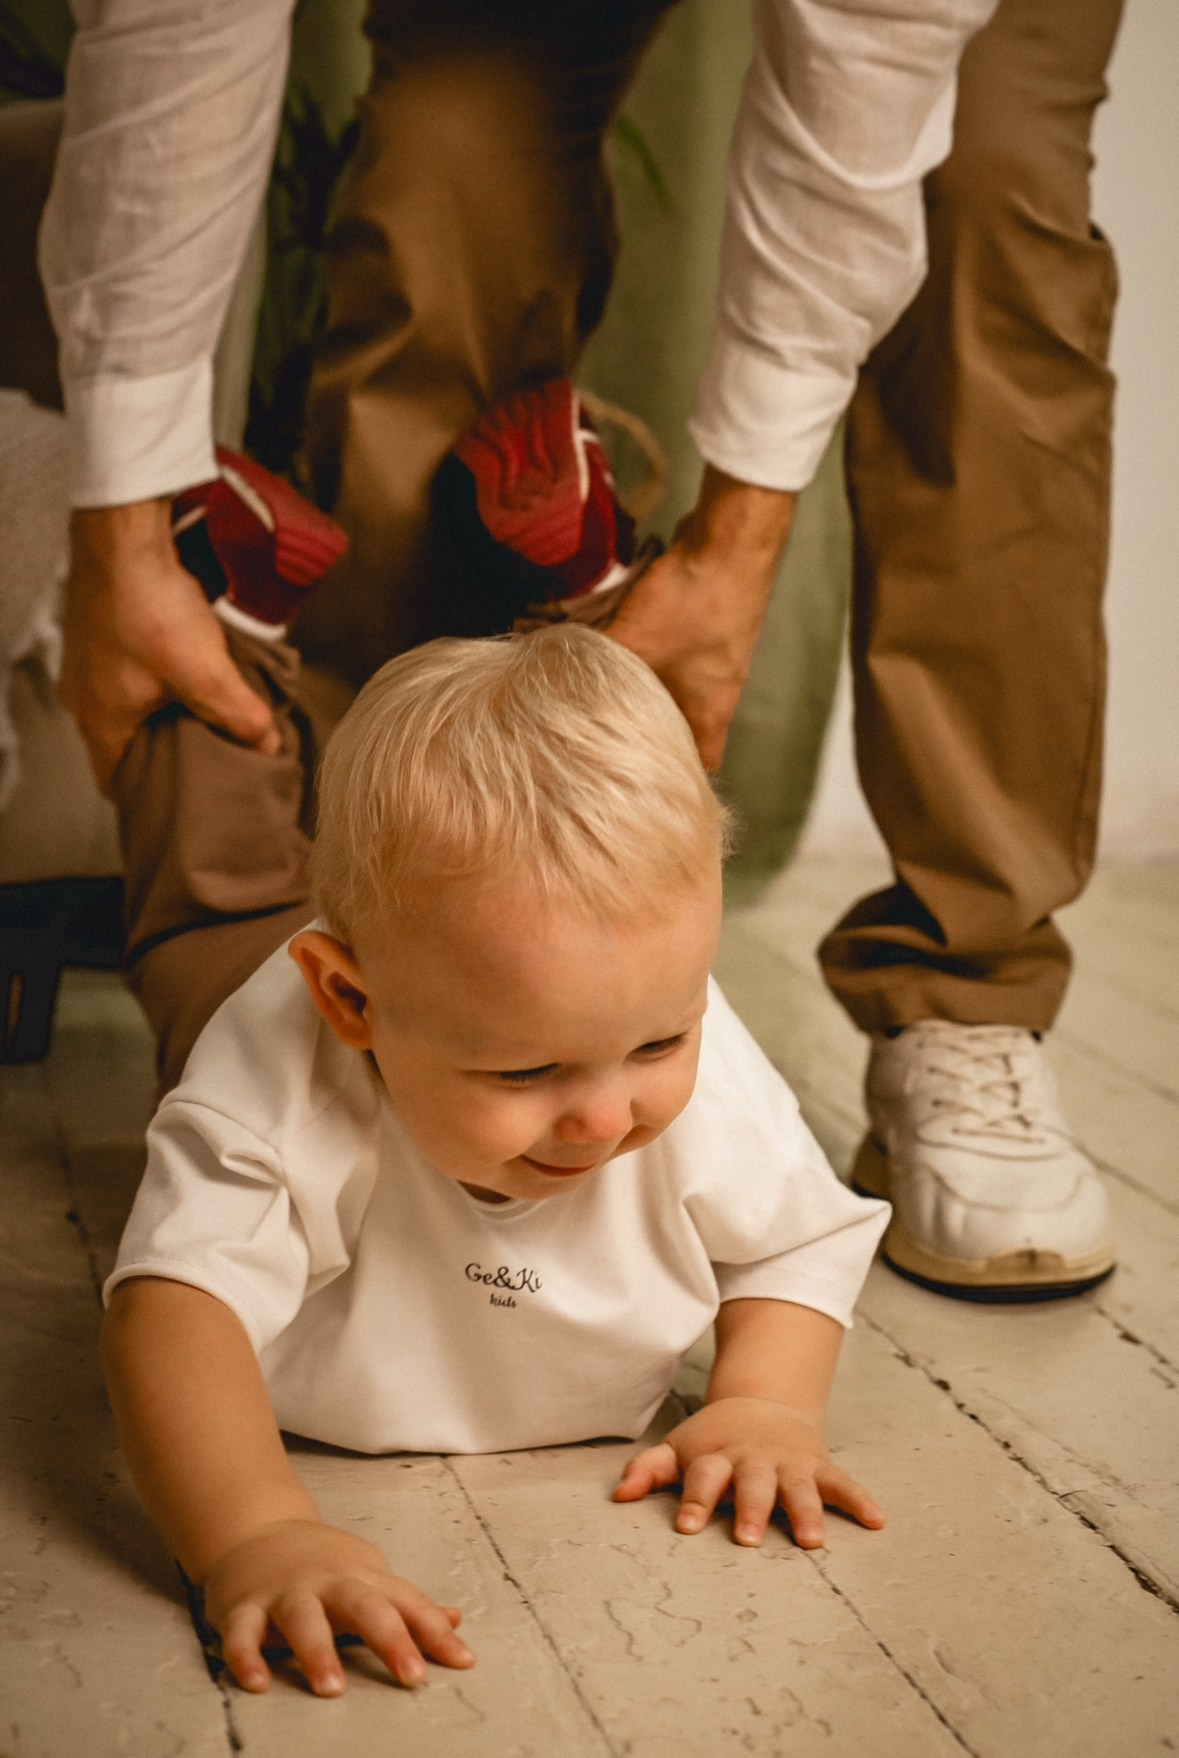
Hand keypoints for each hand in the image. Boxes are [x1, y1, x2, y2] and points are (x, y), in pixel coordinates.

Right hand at [60, 499, 278, 792]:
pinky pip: (128, 671)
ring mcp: (88, 661)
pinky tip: (189, 669)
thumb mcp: (205, 671)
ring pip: (128, 705)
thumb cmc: (150, 606)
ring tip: (207, 716)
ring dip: (164, 712)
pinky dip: (157, 679)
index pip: (113, 780)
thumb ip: (239, 715)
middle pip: (124, 743)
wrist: (123, 534)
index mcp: (99, 719)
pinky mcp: (101, 631)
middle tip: (206, 760)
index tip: (180, 799)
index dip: (147, 795)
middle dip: (165, 754)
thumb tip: (268, 745)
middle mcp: (83, 695)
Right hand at [202, 1517, 474, 1695]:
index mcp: (361, 1577)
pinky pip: (243, 1633)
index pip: (406, 1602)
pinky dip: (246, 1657)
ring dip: (318, 1651)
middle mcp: (327, 1582)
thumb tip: (455, 1620)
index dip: (434, 1631)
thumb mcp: (368, 1574)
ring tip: (333, 1688)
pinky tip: (257, 1683)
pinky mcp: (243, 1607)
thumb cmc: (320, 1563)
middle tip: (412, 1676)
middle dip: (390, 1639)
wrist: (256, 1527)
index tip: (462, 1662)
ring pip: (303, 1619)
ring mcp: (285, 1593)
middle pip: (363, 1605)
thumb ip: (406, 1604)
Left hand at [606, 467, 795, 771]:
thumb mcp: (633, 642)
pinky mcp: (705, 623)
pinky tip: (614, 647)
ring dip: (642, 691)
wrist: (732, 539)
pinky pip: (671, 652)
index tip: (642, 790)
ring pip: (673, 688)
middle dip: (646, 735)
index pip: (701, 765)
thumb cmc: (694, 602)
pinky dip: (645, 655)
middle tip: (604, 744)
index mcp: (710, 710)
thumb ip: (594, 667)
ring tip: (600, 696)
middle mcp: (716, 688)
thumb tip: (549, 683)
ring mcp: (713, 655)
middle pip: (681, 727)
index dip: (676, 780)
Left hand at [613, 1396, 883, 1549]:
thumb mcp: (679, 1447)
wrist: (764, 1403)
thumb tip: (617, 1496)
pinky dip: (860, 1500)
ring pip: (799, 1488)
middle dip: (751, 1509)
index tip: (686, 1526)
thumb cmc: (714, 1440)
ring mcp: (789, 1463)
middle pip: (752, 1483)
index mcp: (717, 1456)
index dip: (694, 1500)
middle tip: (748, 1538)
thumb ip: (649, 1470)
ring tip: (811, 1541)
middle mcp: (754, 1459)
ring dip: (805, 1512)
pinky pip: (842, 1483)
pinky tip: (877, 1520)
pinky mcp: (819, 1466)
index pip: (702, 1476)